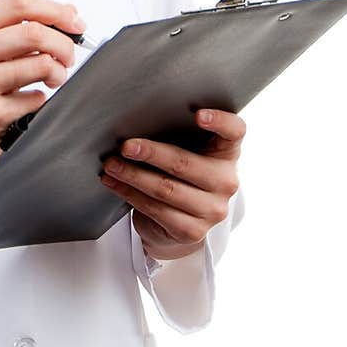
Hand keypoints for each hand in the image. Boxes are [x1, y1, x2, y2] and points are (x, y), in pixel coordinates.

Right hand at [0, 0, 82, 186]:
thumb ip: (11, 31)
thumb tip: (65, 13)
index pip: (17, 4)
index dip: (54, 10)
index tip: (73, 21)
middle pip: (32, 32)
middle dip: (63, 43)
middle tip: (68, 55)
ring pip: (40, 64)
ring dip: (58, 72)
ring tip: (52, 78)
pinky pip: (36, 98)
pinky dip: (41, 99)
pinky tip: (27, 102)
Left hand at [99, 107, 244, 262]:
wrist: (183, 220)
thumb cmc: (181, 173)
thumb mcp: (187, 150)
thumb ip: (176, 134)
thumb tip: (133, 119)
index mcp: (227, 152)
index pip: (235, 132)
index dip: (220, 121)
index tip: (198, 115)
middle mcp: (226, 181)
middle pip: (186, 164)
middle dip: (151, 153)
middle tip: (125, 146)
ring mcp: (212, 210)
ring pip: (166, 189)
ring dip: (132, 175)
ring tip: (111, 165)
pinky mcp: (192, 231)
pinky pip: (155, 209)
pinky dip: (130, 193)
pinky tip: (114, 183)